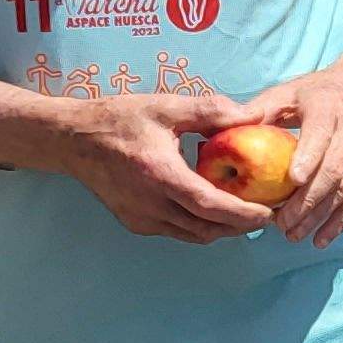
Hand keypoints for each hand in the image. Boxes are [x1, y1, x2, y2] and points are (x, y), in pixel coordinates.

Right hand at [54, 91, 274, 242]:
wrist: (74, 140)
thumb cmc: (120, 119)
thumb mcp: (166, 107)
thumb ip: (211, 111)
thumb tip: (254, 114)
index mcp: (159, 174)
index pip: (209, 206)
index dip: (241, 214)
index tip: (268, 213)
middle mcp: (149, 204)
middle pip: (206, 229)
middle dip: (240, 226)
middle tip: (266, 214)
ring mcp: (141, 217)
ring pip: (192, 235)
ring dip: (221, 229)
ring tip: (246, 213)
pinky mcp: (135, 223)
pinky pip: (176, 231)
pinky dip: (200, 225)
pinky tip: (212, 209)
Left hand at [248, 54, 342, 244]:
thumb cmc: (318, 94)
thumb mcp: (288, 92)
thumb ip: (259, 110)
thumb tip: (222, 129)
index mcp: (328, 109)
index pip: (320, 136)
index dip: (308, 158)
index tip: (292, 181)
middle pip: (333, 172)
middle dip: (307, 202)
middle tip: (281, 224)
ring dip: (321, 217)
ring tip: (294, 235)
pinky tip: (322, 238)